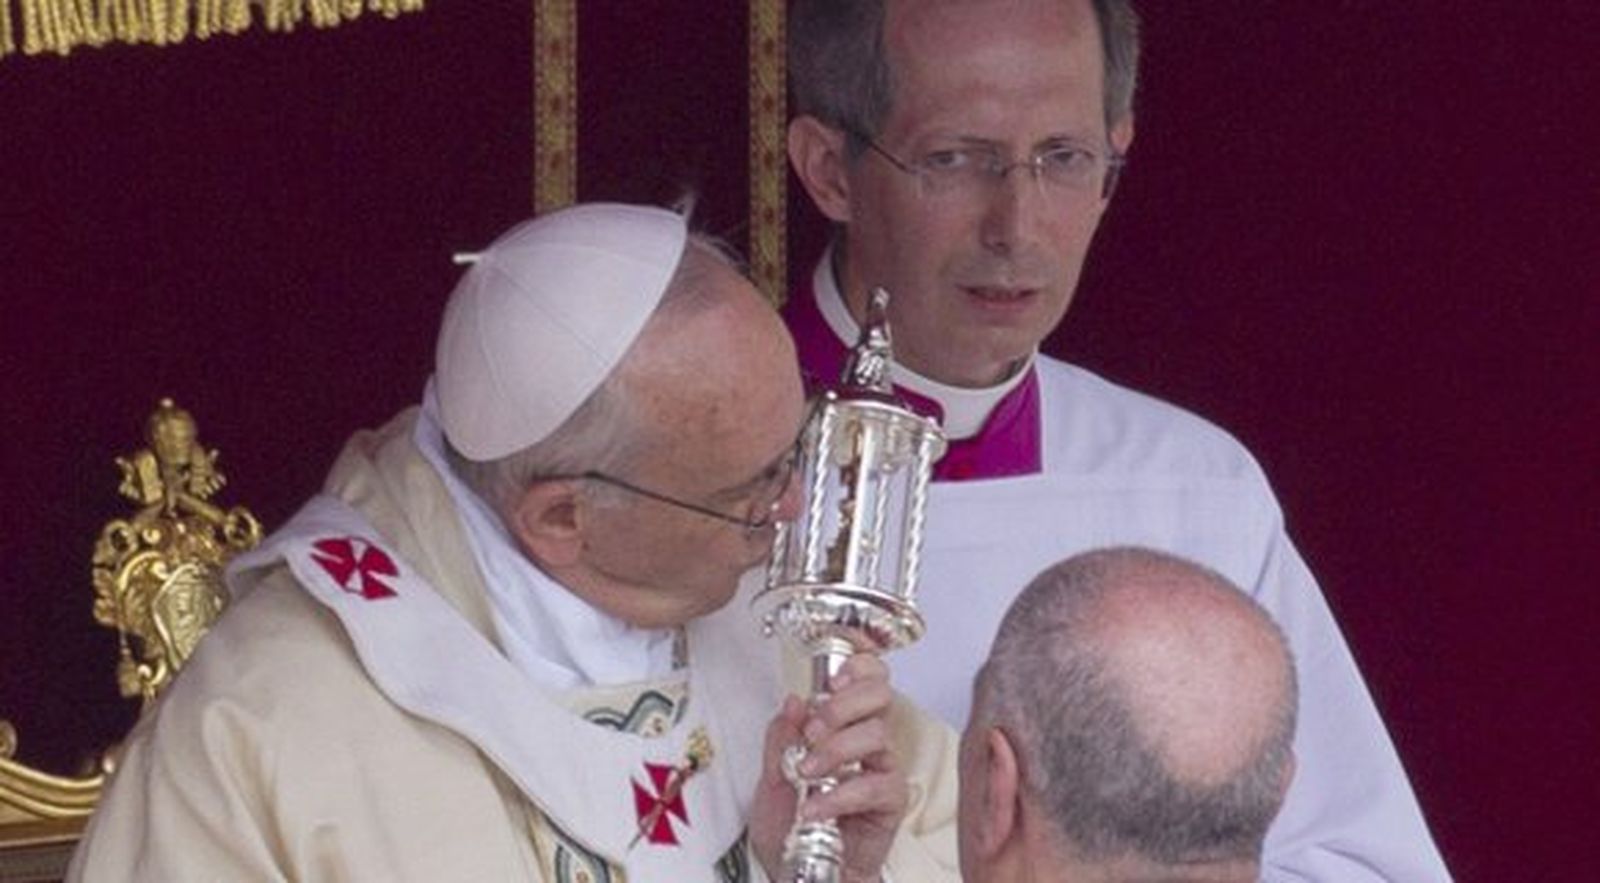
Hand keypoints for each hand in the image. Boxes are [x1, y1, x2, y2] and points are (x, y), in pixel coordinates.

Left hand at [749, 654, 909, 882]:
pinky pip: (875, 785)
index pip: (865, 678)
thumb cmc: (791, 826)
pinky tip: (815, 808)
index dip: (859, 664)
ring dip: (836, 749)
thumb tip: (793, 702)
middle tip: (814, 728)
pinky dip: (840, 795)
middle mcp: (865, 740)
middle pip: (880, 694)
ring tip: (806, 772)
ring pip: (877, 734)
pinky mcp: (890, 802)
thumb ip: (780, 740)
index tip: (833, 675)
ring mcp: (881, 769)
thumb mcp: (769, 779)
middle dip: (844, 703)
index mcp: (840, 724)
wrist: (800, 872)